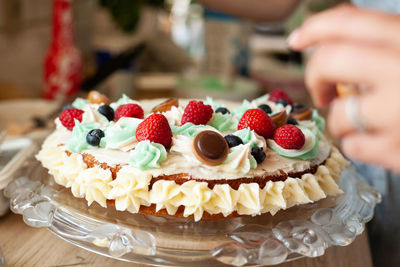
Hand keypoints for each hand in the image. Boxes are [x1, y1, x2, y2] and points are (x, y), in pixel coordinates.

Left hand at [288, 4, 399, 171]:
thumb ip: (392, 41)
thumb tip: (339, 36)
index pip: (349, 22)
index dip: (315, 28)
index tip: (297, 39)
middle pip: (329, 63)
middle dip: (316, 77)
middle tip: (324, 90)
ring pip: (339, 116)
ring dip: (344, 119)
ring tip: (368, 120)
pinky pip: (355, 147)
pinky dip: (361, 144)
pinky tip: (383, 140)